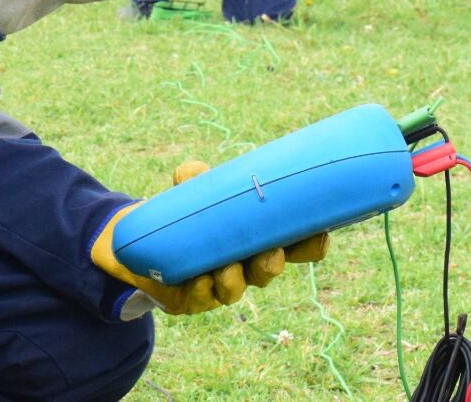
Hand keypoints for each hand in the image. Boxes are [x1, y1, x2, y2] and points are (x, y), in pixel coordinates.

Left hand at [90, 160, 331, 318]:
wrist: (151, 244)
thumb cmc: (189, 215)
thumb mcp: (191, 191)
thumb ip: (193, 177)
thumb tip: (196, 171)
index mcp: (257, 238)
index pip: (294, 245)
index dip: (311, 244)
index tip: (319, 233)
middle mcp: (244, 265)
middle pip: (269, 270)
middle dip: (272, 264)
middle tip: (271, 253)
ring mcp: (220, 284)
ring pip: (235, 288)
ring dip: (234, 279)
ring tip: (227, 268)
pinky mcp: (193, 298)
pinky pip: (201, 298)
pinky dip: (202, 289)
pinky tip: (200, 280)